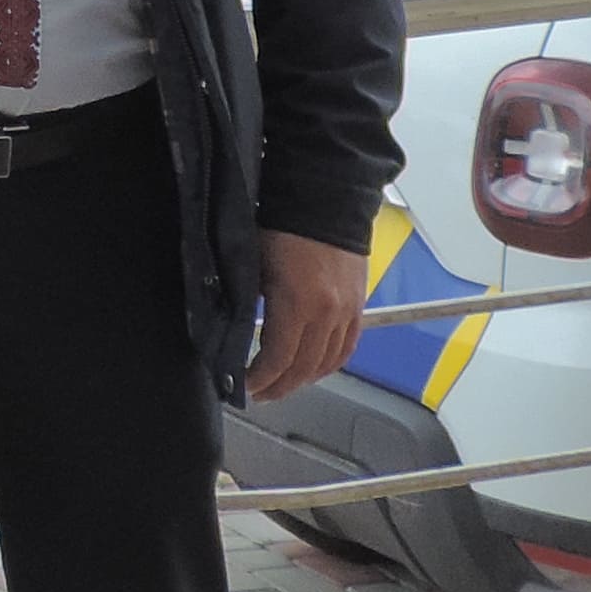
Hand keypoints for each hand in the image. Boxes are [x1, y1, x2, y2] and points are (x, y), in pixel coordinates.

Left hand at [244, 238, 366, 402]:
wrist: (323, 198)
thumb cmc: (284, 225)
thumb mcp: (253, 266)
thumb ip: (247, 302)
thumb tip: (232, 331)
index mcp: (297, 304)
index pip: (278, 360)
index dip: (260, 379)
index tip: (245, 386)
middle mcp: (327, 313)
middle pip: (303, 368)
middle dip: (279, 386)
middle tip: (260, 393)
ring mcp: (347, 311)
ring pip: (327, 363)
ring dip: (303, 379)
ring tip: (283, 384)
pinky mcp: (358, 305)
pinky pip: (346, 347)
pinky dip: (329, 364)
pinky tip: (314, 369)